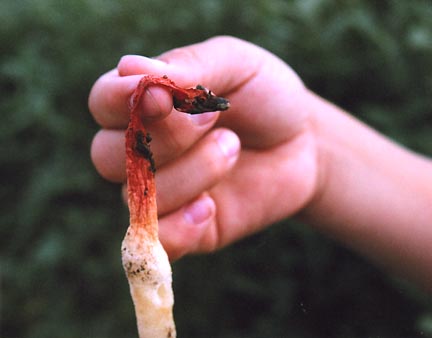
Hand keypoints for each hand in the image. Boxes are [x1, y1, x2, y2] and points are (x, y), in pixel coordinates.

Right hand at [89, 36, 318, 259]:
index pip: (103, 104)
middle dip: (165, 138)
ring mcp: (161, 192)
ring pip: (138, 197)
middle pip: (108, 156)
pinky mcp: (186, 229)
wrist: (304, 143)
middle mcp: (142, 151)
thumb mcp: (236, 65)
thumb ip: (187, 67)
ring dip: (193, 172)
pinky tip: (211, 207)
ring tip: (233, 148)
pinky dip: (181, 226)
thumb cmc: (265, 96)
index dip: (119, 101)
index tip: (160, 96)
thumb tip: (128, 68)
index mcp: (144, 105)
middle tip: (213, 118)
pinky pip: (158, 241)